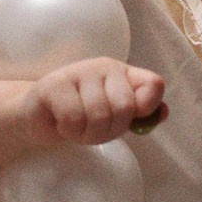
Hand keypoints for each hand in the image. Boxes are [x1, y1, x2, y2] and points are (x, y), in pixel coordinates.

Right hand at [18, 58, 166, 149]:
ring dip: (87, 134)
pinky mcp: (53, 84)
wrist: (38, 117)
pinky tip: (62, 124)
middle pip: (125, 107)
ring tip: (77, 128)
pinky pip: (74, 118)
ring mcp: (78, 71)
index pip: (154, 85)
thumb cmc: (81, 116)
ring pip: (98, 115)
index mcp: (124, 74)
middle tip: (94, 130)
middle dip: (110, 131)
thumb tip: (163, 112)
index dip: (148, 108)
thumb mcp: (114, 117)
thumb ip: (140, 115)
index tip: (132, 119)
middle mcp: (104, 67)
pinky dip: (70, 131)